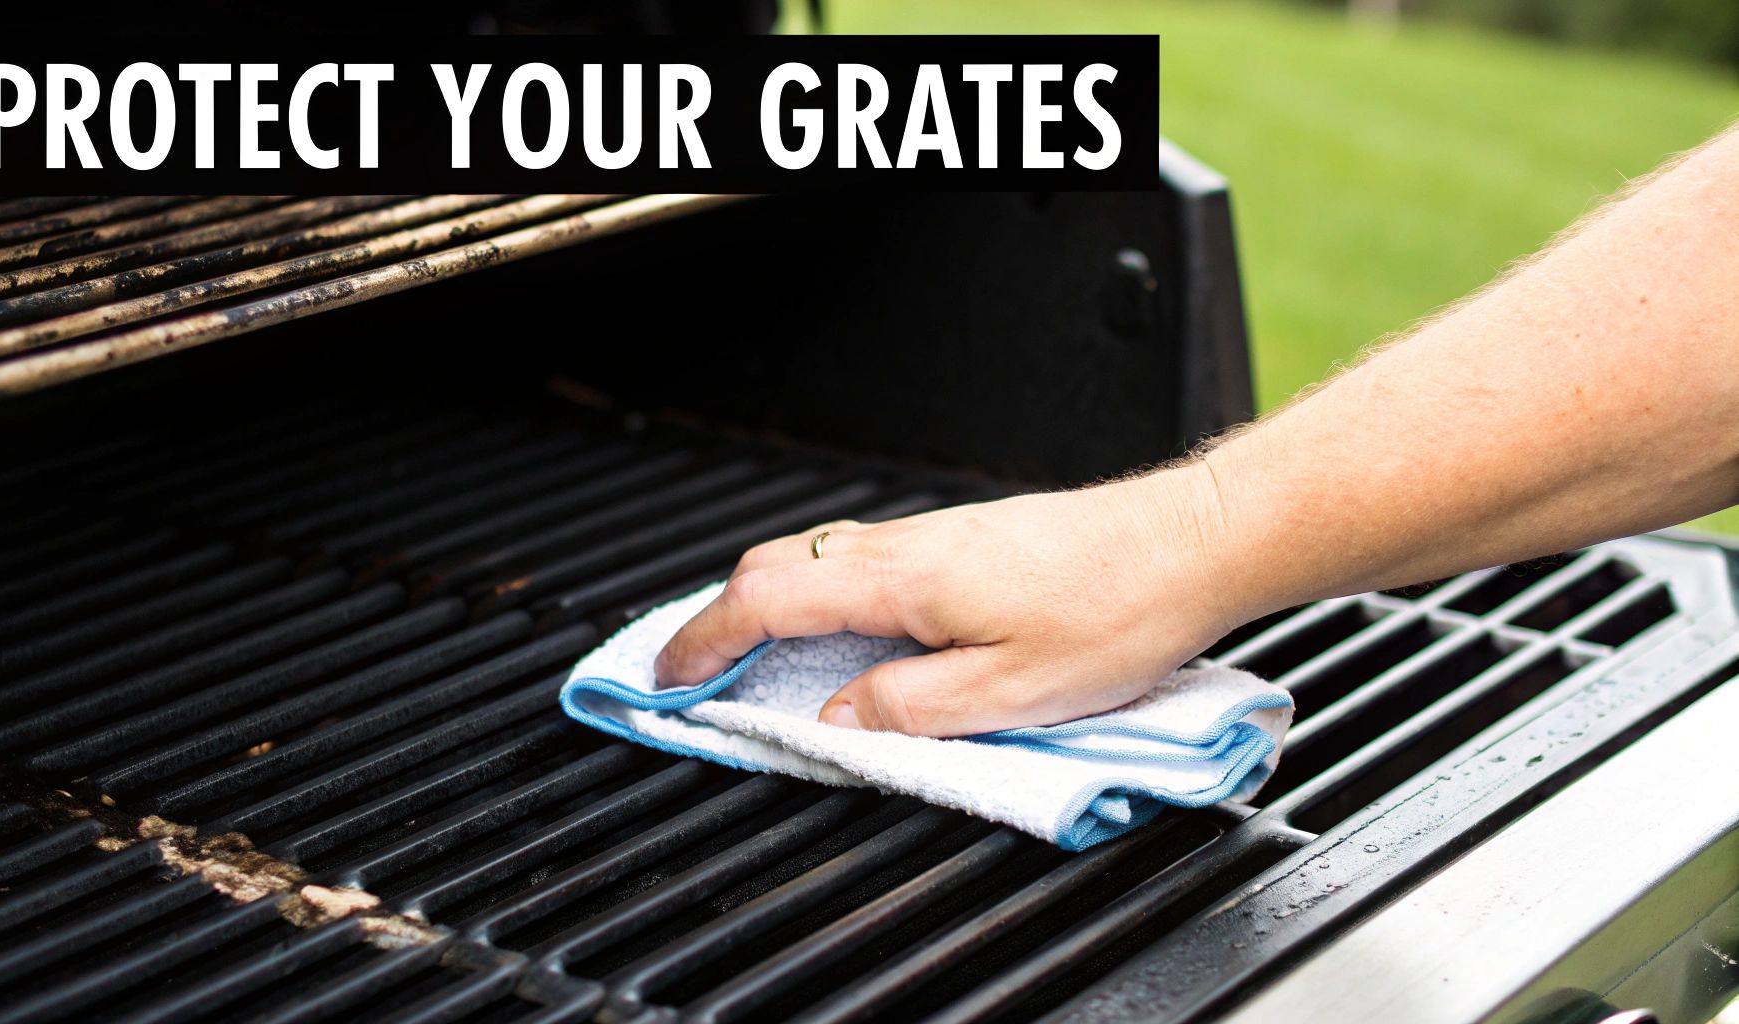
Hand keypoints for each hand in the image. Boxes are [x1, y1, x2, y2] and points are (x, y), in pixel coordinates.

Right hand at [652, 464, 1244, 735]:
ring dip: (768, 605)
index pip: (766, 600)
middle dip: (719, 617)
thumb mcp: (1008, 695)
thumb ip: (907, 709)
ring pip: (817, 558)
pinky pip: (860, 561)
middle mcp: (907, 545)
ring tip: (752, 660)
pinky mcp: (962, 540)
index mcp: (903, 580)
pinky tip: (839, 634)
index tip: (667, 676)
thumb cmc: (1118, 610)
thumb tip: (836, 719)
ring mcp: (934, 536)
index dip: (702, 640)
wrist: (1190, 543)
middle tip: (694, 672)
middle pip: (777, 566)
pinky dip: (818, 596)